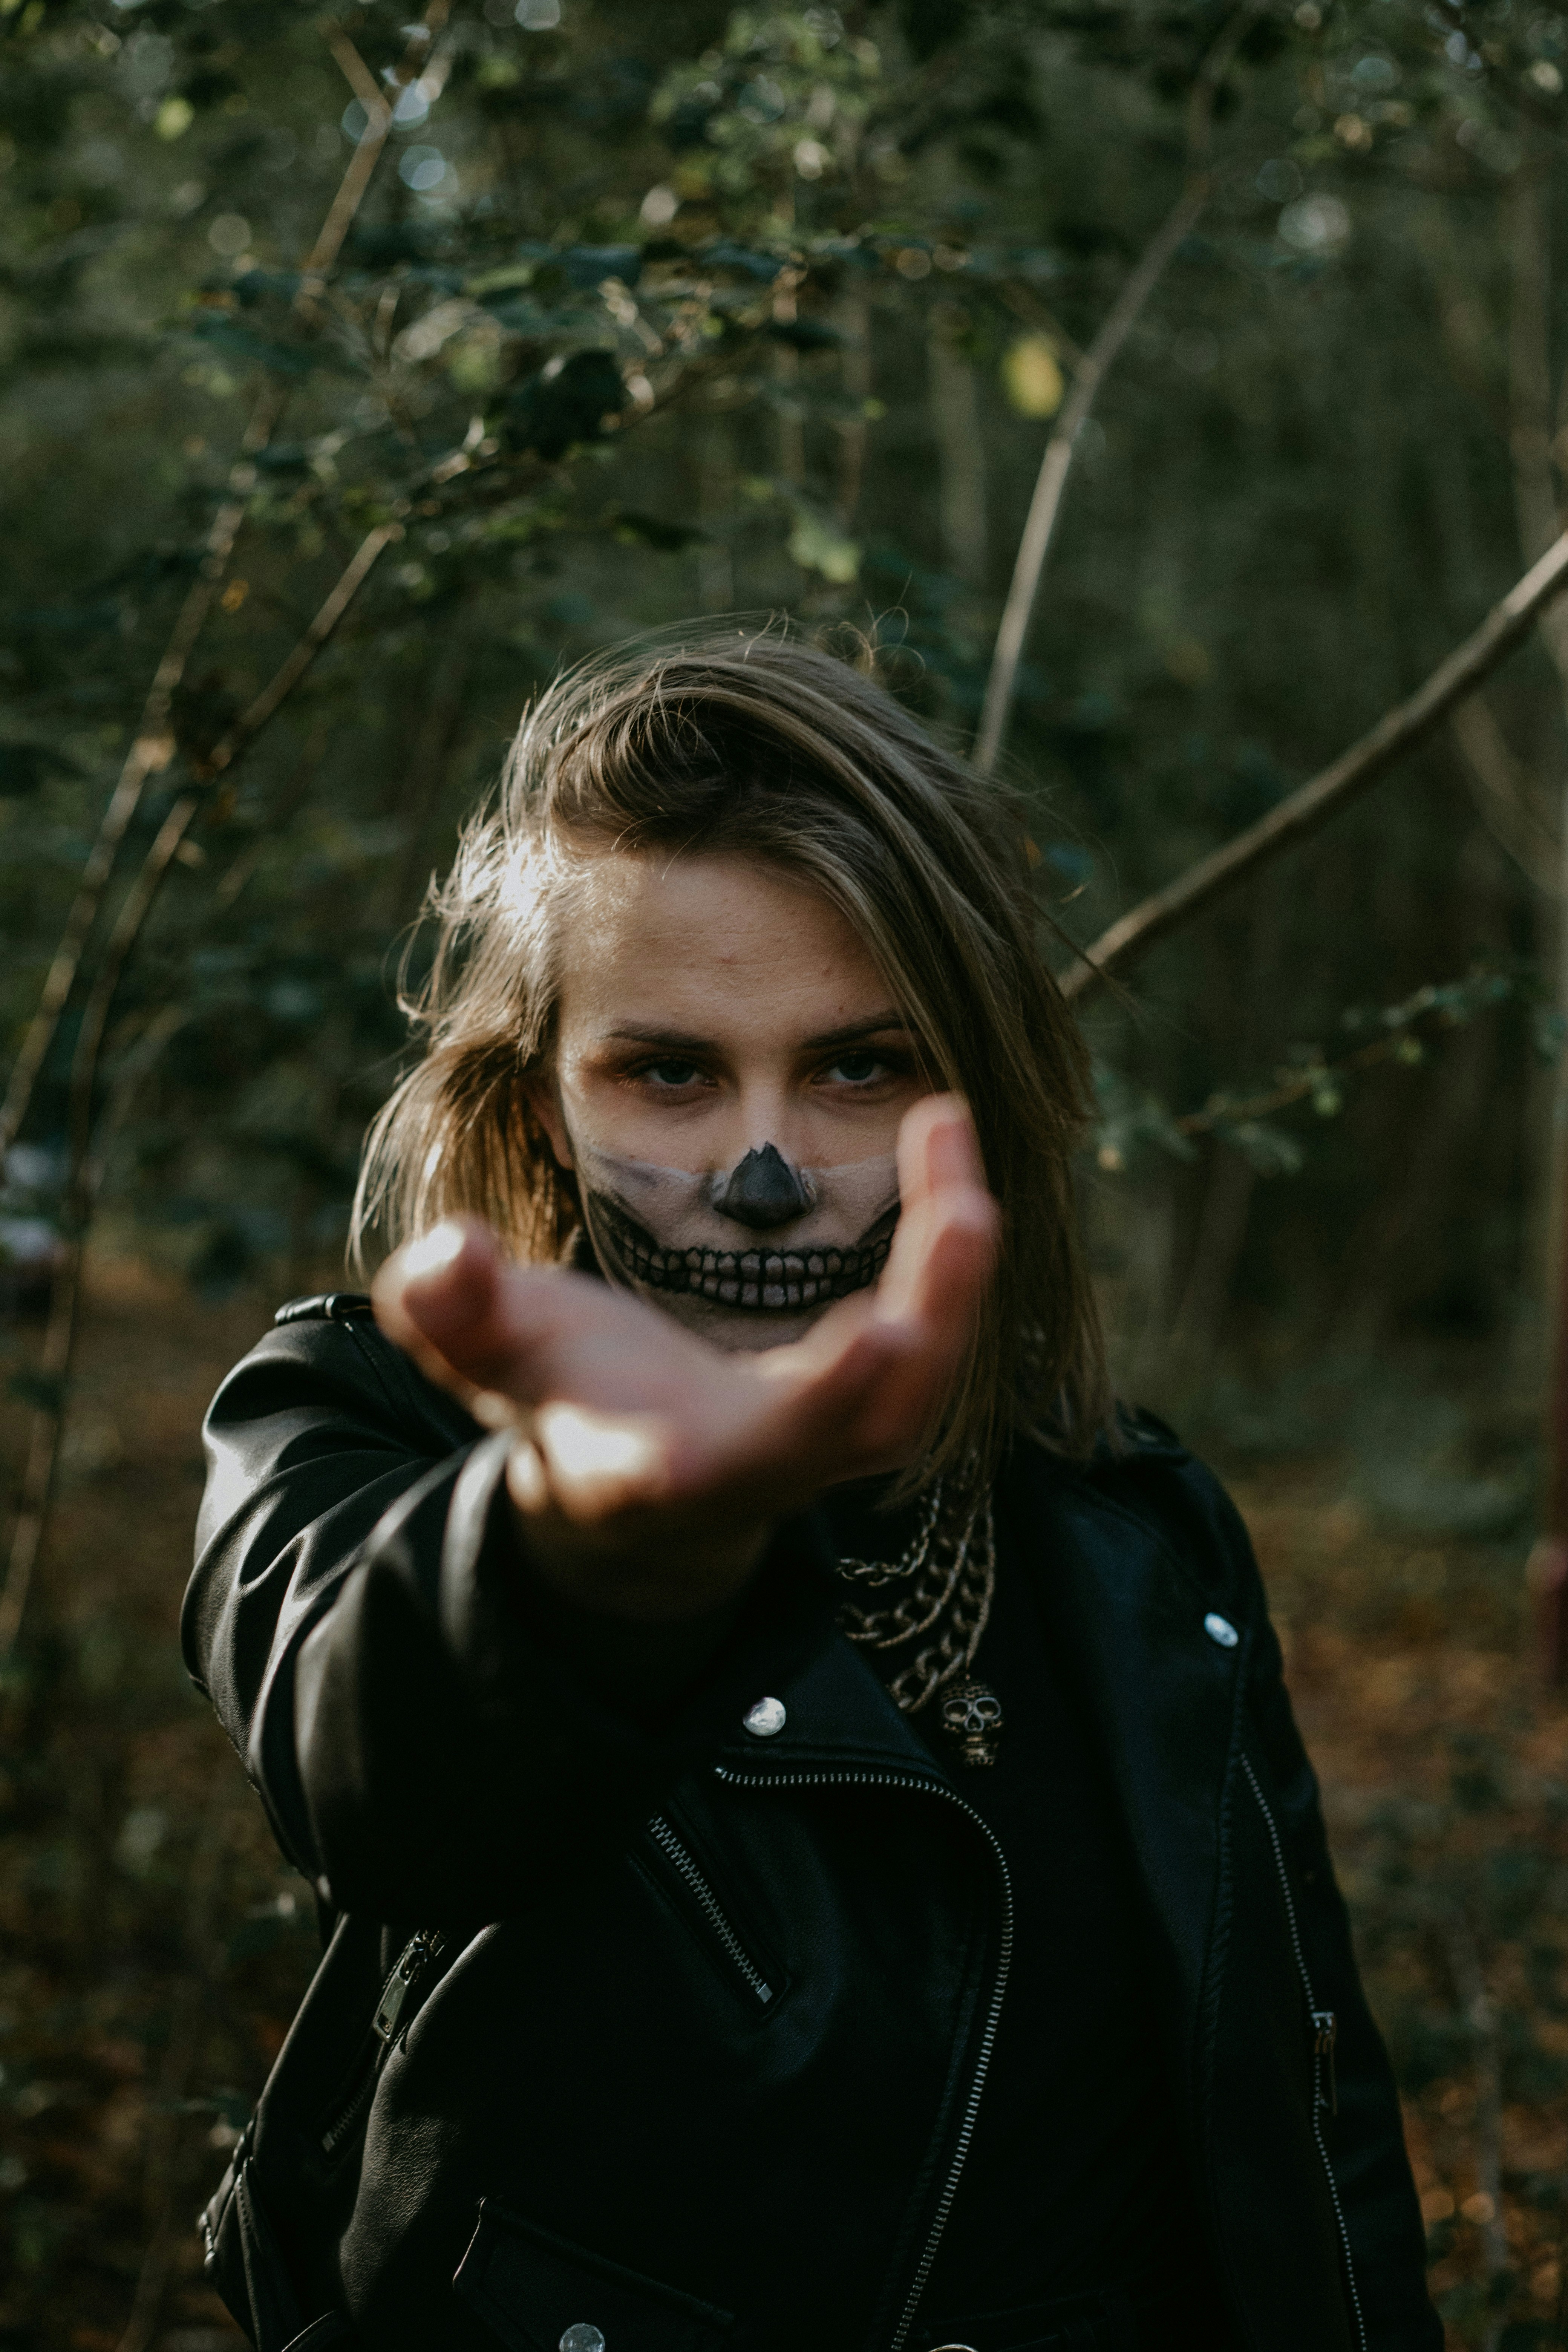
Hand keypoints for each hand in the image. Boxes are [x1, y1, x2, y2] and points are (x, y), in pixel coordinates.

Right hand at [371, 1094, 997, 1619]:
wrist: (625, 1489)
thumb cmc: (553, 1400)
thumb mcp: (484, 1354)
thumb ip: (447, 1306)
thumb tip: (450, 1252)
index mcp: (651, 1469)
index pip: (699, 1463)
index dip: (760, 1428)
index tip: (830, 1365)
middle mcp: (753, 1471)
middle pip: (857, 1427)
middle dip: (916, 1330)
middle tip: (958, 1210)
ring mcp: (822, 1451)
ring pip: (917, 1389)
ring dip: (952, 1274)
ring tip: (948, 1134)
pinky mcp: (865, 1414)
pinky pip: (930, 1341)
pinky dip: (948, 1254)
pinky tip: (944, 1148)